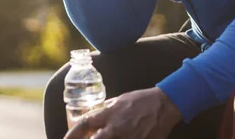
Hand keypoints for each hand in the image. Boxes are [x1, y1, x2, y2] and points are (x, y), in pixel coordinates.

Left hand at [64, 88, 181, 138]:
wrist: (163, 105)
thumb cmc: (141, 100)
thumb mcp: (120, 100)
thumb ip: (106, 109)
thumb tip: (96, 114)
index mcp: (109, 115)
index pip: (84, 124)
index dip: (71, 134)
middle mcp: (115, 128)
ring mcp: (127, 138)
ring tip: (106, 138)